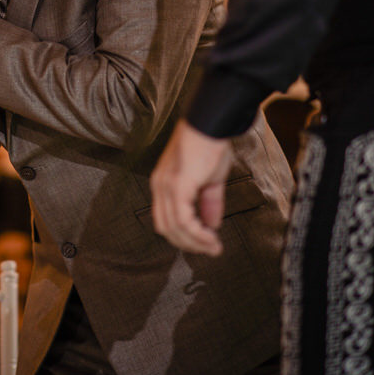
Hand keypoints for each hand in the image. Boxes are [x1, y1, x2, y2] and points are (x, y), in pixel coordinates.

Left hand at [150, 120, 233, 256]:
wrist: (210, 124)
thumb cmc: (210, 146)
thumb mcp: (211, 180)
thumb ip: (209, 203)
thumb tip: (212, 225)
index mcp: (163, 184)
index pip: (166, 219)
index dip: (183, 235)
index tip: (205, 243)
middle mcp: (160, 187)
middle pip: (166, 228)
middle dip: (188, 244)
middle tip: (210, 250)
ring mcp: (166, 186)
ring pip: (174, 227)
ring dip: (195, 242)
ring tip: (213, 247)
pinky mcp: (178, 186)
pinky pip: (183, 219)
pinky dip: (196, 233)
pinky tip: (211, 237)